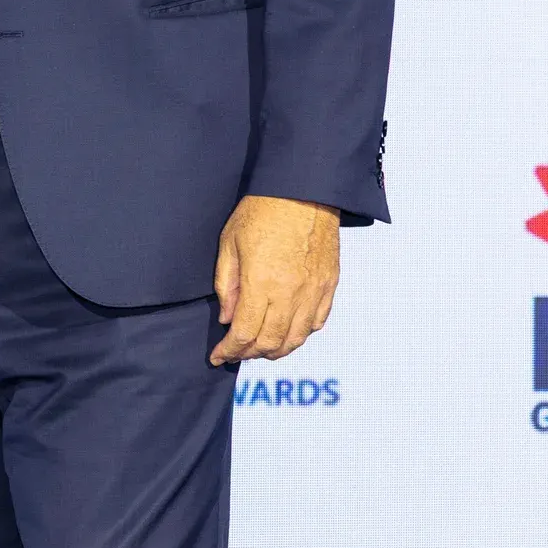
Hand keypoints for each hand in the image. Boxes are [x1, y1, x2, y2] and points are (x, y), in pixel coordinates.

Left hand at [210, 195, 339, 365]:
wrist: (304, 190)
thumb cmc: (262, 211)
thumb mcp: (229, 243)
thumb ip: (226, 284)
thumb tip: (228, 318)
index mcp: (260, 284)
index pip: (244, 334)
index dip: (229, 351)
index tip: (218, 356)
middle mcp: (290, 294)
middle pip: (270, 343)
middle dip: (249, 354)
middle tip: (235, 352)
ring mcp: (313, 292)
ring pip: (296, 339)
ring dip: (276, 350)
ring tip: (259, 348)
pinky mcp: (329, 286)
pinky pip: (317, 323)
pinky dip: (300, 335)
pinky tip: (287, 332)